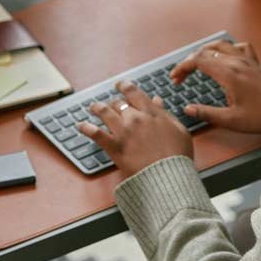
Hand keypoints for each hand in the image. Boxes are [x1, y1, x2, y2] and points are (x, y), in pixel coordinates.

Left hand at [77, 80, 193, 177]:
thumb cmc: (177, 155)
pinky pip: (96, 134)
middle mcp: (135, 118)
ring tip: (93, 107)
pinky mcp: (115, 147)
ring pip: (105, 112)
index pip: (134, 93)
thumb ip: (166, 114)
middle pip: (119, 103)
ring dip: (97, 108)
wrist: (168, 175)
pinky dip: (86, 128)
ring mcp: (124, 132)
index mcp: (151, 113)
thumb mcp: (179, 130)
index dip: (125, 86)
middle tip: (112, 105)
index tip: (120, 85)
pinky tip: (80, 125)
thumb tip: (156, 100)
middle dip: (114, 103)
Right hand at [169, 40, 260, 133]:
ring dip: (205, 52)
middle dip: (189, 62)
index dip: (182, 67)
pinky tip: (225, 56)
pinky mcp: (254, 63)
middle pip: (205, 52)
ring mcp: (246, 60)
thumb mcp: (231, 120)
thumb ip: (207, 113)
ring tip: (196, 63)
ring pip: (220, 45)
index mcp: (228, 73)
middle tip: (180, 78)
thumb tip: (188, 109)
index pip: (198, 61)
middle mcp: (236, 62)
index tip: (175, 78)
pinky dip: (228, 48)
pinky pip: (239, 47)